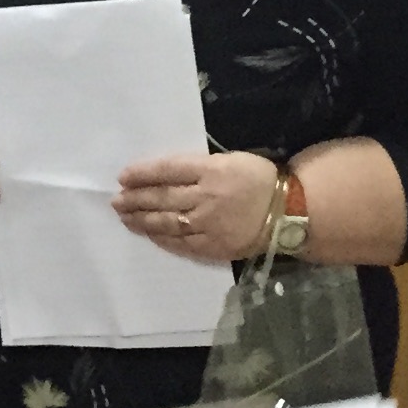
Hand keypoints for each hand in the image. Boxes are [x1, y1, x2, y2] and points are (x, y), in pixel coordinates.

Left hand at [115, 150, 278, 262]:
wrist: (290, 212)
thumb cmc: (260, 180)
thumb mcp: (231, 161)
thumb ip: (199, 167)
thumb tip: (165, 174)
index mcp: (212, 170)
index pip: (167, 170)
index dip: (142, 174)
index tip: (123, 177)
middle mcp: (206, 197)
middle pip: (162, 197)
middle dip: (135, 199)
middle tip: (116, 200)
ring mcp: (208, 224)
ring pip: (166, 222)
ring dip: (141, 219)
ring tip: (124, 217)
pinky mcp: (213, 246)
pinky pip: (180, 243)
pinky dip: (161, 238)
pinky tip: (148, 234)